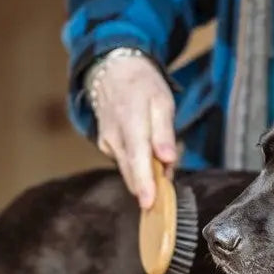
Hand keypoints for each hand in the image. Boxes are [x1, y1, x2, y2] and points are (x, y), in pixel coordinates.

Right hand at [93, 55, 176, 208]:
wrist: (114, 71)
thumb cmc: (142, 86)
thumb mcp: (162, 102)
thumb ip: (164, 132)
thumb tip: (167, 159)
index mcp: (130, 121)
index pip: (137, 158)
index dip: (144, 183)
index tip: (149, 202)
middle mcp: (114, 136)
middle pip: (131, 171)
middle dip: (149, 188)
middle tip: (167, 196)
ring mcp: (107, 143)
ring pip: (128, 170)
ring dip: (147, 177)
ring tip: (163, 169)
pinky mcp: (105, 147)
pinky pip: (125, 164)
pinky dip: (139, 168)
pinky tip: (151, 160)